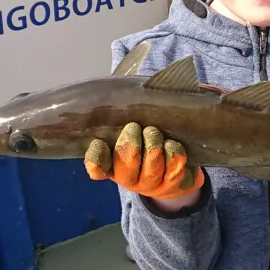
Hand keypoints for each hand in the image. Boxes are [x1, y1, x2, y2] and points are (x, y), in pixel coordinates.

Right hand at [84, 122, 204, 202]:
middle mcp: (127, 177)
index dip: (96, 156)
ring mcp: (150, 182)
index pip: (96, 166)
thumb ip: (119, 111)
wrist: (169, 167)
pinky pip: (173, 166)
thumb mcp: (125, 126)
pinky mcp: (171, 182)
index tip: (99, 142)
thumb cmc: (140, 138)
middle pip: (126, 160)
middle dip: (131, 140)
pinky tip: (171, 143)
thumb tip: (124, 87)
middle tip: (134, 127)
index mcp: (109, 164)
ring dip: (153, 143)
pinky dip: (172, 151)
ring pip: (152, 164)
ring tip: (153, 131)